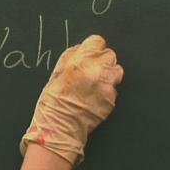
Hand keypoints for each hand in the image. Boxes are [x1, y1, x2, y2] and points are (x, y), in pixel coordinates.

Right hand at [20, 35, 123, 165]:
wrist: (59, 128)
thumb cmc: (52, 103)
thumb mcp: (55, 74)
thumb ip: (70, 57)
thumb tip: (81, 49)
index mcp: (78, 62)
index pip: (97, 41)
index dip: (92, 48)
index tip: (90, 54)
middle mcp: (95, 71)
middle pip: (110, 54)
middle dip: (101, 61)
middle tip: (91, 71)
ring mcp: (105, 86)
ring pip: (117, 70)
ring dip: (108, 75)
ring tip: (95, 84)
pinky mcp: (112, 99)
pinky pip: (114, 89)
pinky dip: (107, 91)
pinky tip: (95, 97)